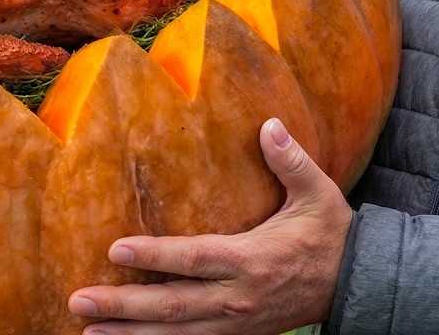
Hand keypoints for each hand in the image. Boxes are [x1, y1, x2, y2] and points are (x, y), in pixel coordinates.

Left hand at [67, 117, 352, 334]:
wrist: (358, 284)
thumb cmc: (333, 234)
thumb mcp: (318, 194)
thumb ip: (290, 161)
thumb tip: (268, 125)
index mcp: (252, 259)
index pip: (195, 259)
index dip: (155, 256)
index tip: (115, 249)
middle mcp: (238, 297)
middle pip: (172, 306)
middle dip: (124, 306)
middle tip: (80, 300)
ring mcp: (236, 323)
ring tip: (88, 331)